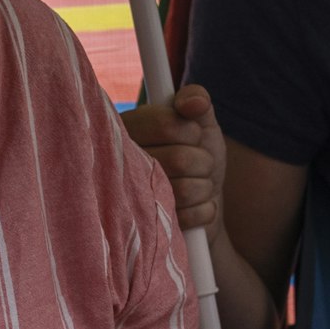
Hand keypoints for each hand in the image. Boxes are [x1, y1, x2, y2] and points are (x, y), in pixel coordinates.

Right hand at [119, 85, 222, 231]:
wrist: (205, 201)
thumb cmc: (199, 156)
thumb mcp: (202, 123)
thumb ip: (197, 100)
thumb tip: (194, 102)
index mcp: (131, 130)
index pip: (166, 123)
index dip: (191, 131)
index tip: (192, 135)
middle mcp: (124, 162)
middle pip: (180, 159)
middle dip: (203, 162)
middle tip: (197, 165)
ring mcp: (133, 198)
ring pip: (185, 190)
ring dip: (204, 187)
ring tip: (196, 185)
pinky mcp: (149, 228)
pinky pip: (190, 216)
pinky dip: (204, 210)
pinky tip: (195, 206)